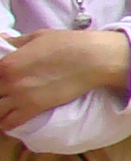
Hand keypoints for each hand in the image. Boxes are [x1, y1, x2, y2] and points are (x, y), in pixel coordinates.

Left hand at [0, 28, 130, 121]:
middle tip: (5, 93)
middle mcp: (8, 81)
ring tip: (5, 107)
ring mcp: (20, 96)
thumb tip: (5, 40)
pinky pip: (10, 122)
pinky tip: (8, 119)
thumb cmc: (67, 43)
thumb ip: (17, 42)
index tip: (4, 79)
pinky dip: (6, 123)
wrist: (92, 59)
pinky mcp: (34, 108)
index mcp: (7, 62)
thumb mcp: (38, 36)